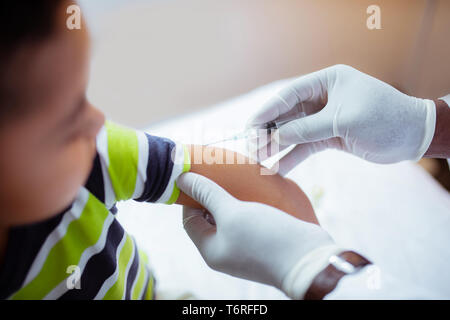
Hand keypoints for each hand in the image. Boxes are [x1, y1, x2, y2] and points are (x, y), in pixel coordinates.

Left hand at [177, 172, 341, 297]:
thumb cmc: (265, 238)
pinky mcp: (262, 243)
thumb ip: (207, 194)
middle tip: (218, 171)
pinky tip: (255, 190)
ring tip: (236, 177)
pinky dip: (248, 206)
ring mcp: (245, 249)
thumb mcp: (232, 213)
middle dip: (211, 196)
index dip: (191, 196)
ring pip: (231, 219)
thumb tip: (181, 178)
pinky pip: (248, 222)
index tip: (198, 174)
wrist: (310, 261)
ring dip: (231, 199)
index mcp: (211, 250)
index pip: (190, 220)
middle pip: (210, 219)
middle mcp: (225, 252)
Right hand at [247, 64, 435, 174]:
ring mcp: (325, 119)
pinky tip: (278, 169)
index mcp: (327, 81)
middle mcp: (323, 98)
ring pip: (294, 132)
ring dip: (277, 146)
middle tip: (251, 147)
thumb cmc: (383, 118)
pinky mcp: (330, 137)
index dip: (268, 110)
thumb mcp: (342, 120)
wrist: (412, 137)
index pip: (289, 94)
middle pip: (287, 114)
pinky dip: (292, 157)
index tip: (250, 126)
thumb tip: (275, 137)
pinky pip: (305, 147)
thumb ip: (307, 128)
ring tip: (259, 161)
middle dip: (269, 131)